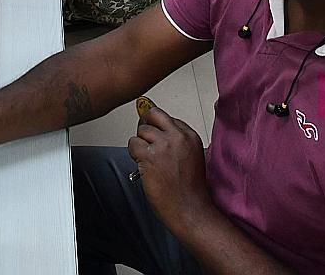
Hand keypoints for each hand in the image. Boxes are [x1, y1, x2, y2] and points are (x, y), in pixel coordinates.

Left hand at [126, 107, 212, 229]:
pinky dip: (133, 154)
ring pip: (141, 130)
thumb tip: (158, 134)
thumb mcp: (191, 157)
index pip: (167, 118)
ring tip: (147, 160)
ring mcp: (163, 145)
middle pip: (153, 114)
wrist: (191, 210)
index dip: (158, 127)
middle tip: (144, 137)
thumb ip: (177, 143)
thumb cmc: (190, 190)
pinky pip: (132, 144)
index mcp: (190, 137)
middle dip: (145, 123)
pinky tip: (142, 165)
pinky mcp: (150, 156)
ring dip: (140, 144)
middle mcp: (177, 137)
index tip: (156, 136)